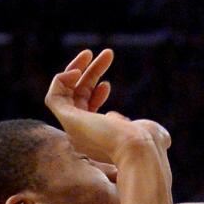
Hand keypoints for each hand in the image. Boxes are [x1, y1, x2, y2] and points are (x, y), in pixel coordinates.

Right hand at [44, 50, 169, 163]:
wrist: (141, 150)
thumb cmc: (149, 143)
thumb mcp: (147, 131)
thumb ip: (137, 126)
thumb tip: (125, 120)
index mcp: (99, 139)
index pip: (88, 113)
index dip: (95, 95)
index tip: (107, 85)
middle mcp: (83, 135)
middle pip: (79, 98)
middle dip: (91, 73)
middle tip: (107, 54)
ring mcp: (74, 129)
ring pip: (67, 94)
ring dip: (76, 70)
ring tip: (90, 53)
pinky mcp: (68, 120)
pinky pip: (54, 98)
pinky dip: (61, 81)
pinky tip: (76, 70)